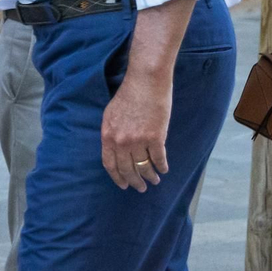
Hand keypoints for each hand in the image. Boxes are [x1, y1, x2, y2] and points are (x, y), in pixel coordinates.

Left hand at [100, 71, 170, 191]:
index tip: (123, 185)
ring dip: (149, 176)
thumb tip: (117, 150)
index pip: (109, 164)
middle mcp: (121, 141)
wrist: (145, 82)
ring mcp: (138, 140)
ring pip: (143, 167)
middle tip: (140, 188)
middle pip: (127, 169)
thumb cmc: (128, 96)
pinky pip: (159, 159)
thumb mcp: (111, 115)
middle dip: (134, 181)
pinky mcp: (156, 137)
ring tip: (154, 181)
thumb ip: (112, 134)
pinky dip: (162, 166)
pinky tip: (164, 170)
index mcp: (107, 135)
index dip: (117, 177)